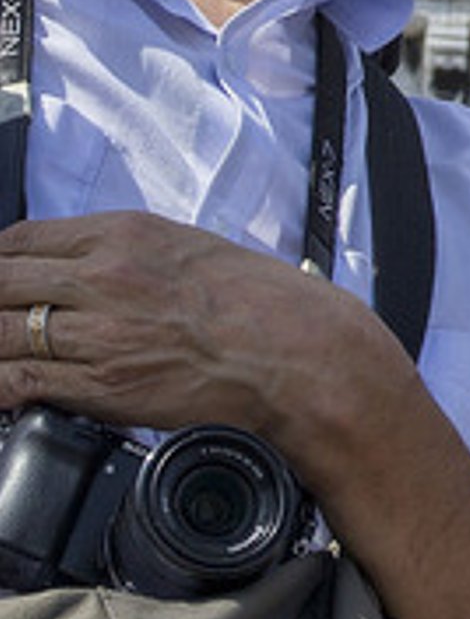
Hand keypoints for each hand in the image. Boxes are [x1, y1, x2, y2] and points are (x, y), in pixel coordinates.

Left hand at [0, 211, 386, 446]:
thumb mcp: (185, 248)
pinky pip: (20, 381)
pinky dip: (1, 383)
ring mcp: (98, 331)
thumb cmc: (254, 300)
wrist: (292, 349)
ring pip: (0, 332)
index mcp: (126, 234)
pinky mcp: (99, 384)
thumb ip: (122, 255)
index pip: (21, 239)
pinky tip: (3, 384)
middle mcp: (105, 275)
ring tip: (0, 347)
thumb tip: (75, 270)